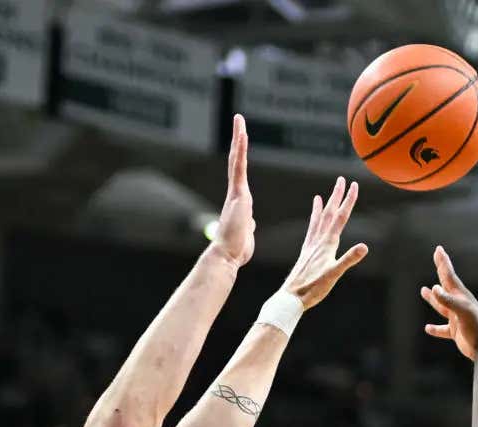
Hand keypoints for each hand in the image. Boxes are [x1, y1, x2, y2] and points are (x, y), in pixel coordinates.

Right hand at [209, 116, 254, 267]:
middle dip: (238, 140)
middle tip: (238, 121)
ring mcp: (236, 192)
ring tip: (239, 120)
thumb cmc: (236, 249)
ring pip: (236, 159)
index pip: (240, 173)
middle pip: (236, 160)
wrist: (227, 255)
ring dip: (238, 138)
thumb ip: (248, 224)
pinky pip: (239, 167)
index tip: (242, 140)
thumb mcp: (247, 233)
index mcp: (240, 201)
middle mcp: (236, 193)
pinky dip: (240, 151)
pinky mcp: (238, 193)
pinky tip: (242, 135)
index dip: (240, 155)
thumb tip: (250, 222)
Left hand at [280, 176, 368, 309]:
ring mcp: (311, 245)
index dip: (348, 200)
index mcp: (327, 244)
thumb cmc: (313, 288)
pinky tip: (315, 215)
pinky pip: (312, 230)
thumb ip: (349, 259)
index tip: (354, 185)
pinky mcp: (307, 252)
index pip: (341, 217)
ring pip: (320, 219)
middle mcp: (318, 241)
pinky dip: (314, 218)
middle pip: (330, 213)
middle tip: (342, 180)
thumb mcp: (334, 274)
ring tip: (326, 194)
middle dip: (337, 196)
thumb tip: (365, 247)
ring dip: (325, 205)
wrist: (291, 297)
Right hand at [421, 244, 477, 361]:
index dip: (443, 262)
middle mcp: (459, 304)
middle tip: (437, 256)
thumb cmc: (477, 328)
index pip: (449, 276)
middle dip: (441, 270)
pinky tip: (428, 328)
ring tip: (423, 290)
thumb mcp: (463, 312)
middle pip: (446, 284)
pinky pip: (442, 329)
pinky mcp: (456, 331)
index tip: (438, 249)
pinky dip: (435, 328)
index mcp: (461, 296)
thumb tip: (434, 288)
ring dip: (433, 298)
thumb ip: (448, 300)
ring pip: (441, 305)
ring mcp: (457, 317)